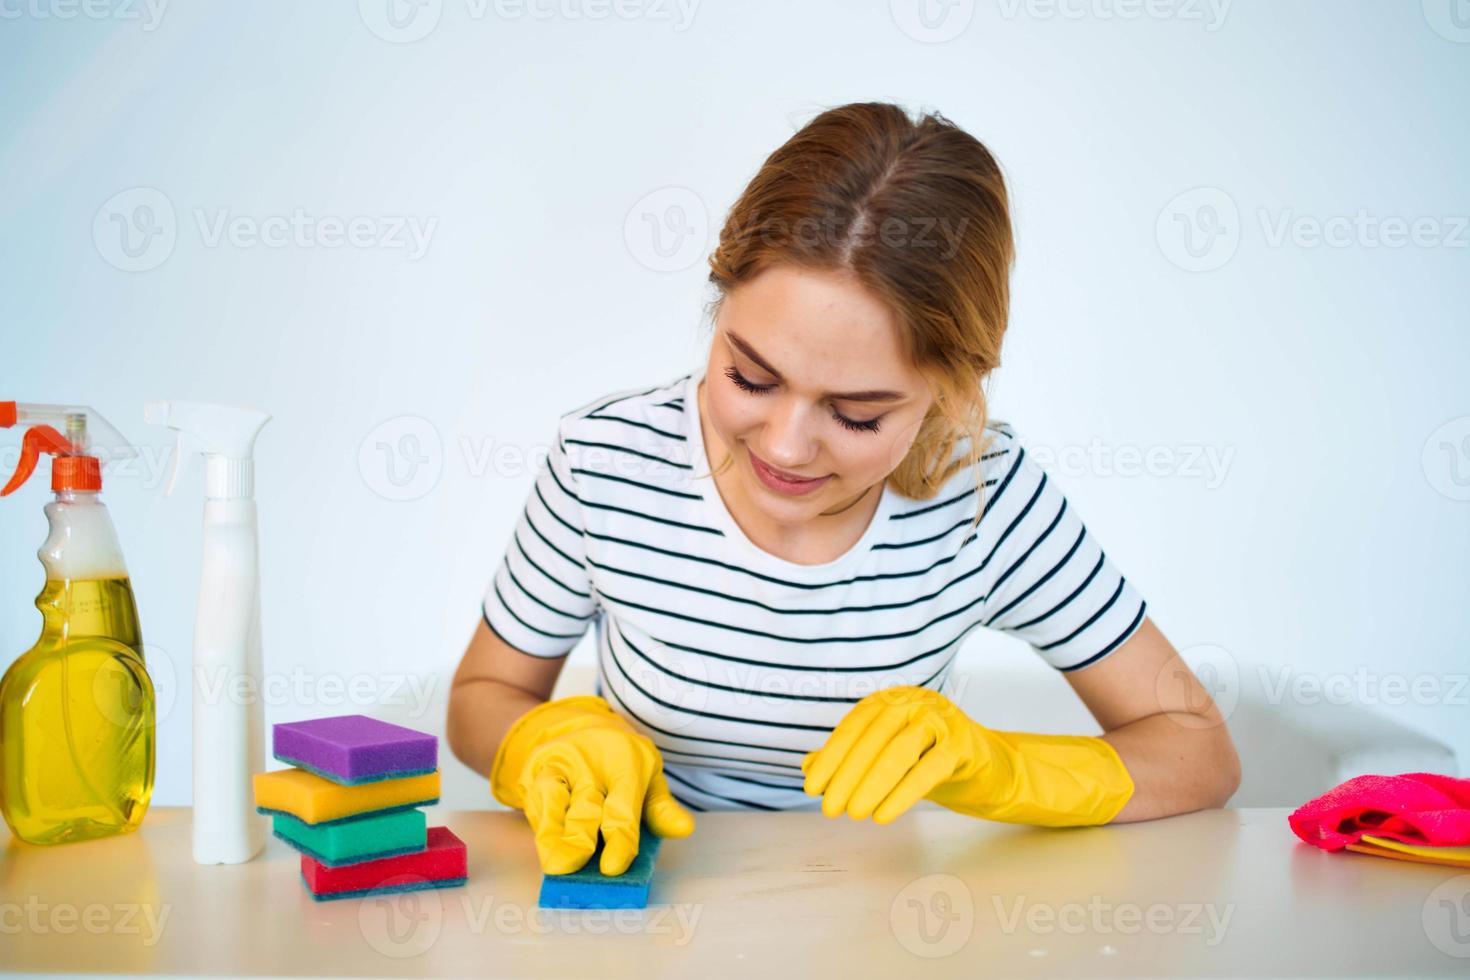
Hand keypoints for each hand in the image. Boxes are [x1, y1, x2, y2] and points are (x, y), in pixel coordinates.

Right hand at [490, 696, 694, 874]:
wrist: (586, 732)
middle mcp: (594, 761)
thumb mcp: (648, 781)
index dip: (619, 839)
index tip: (613, 868)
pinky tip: (546, 846)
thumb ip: (661, 810)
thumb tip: (684, 829)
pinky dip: (540, 823)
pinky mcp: (539, 770)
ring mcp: (563, 763)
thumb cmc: (622, 767)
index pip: (623, 806)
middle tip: (575, 867)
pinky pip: (537, 798)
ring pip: (555, 802)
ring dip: (553, 835)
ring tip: (556, 865)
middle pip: (587, 808)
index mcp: (628, 762)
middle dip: (581, 839)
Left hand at [801, 686, 1133, 826]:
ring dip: (870, 784)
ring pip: (898, 751)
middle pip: (872, 737)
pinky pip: (928, 769)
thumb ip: (849, 759)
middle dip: (846, 775)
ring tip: (853, 813)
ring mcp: (942, 719)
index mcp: (893, 699)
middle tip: (829, 808)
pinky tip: (883, 816)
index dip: (830, 756)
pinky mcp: (964, 744)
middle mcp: (915, 701)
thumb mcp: (886, 761)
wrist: (992, 772)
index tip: (812, 787)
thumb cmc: (930, 764)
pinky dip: (902, 793)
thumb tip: (807, 768)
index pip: (854, 725)